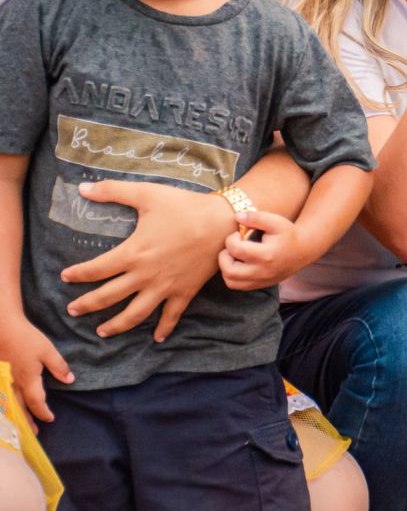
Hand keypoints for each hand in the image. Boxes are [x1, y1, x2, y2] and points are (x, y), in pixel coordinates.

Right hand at [0, 318, 71, 426]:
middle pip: (20, 409)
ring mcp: (2, 381)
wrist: (2, 328)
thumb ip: (59, 367)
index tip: (51, 418)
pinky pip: (2, 397)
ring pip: (9, 404)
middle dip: (27, 421)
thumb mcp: (47, 350)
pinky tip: (8, 409)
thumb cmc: (25, 338)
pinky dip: (6, 406)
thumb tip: (70, 380)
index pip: (36, 402)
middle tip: (34, 432)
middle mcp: (12, 384)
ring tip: (21, 426)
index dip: (43, 412)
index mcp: (27, 379)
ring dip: (16, 416)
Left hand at [61, 180, 234, 341]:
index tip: (65, 276)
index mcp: (133, 253)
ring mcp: (165, 287)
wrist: (222, 222)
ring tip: (101, 331)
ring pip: (134, 314)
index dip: (77, 274)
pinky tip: (157, 337)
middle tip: (72, 310)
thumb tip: (83, 187)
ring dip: (115, 325)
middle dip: (87, 305)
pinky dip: (164, 328)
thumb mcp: (147, 194)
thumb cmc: (184, 206)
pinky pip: (172, 315)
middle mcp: (145, 275)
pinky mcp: (185, 291)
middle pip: (108, 297)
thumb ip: (113, 191)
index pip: (95, 270)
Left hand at [218, 210, 309, 290]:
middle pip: (230, 271)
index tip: (238, 234)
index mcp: (266, 255)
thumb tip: (237, 217)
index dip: (231, 239)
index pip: (236, 250)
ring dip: (226, 268)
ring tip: (234, 256)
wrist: (302, 251)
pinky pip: (238, 286)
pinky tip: (239, 263)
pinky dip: (232, 276)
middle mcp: (262, 272)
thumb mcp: (276, 221)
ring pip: (231, 281)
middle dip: (224, 256)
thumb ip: (256, 217)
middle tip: (232, 247)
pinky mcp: (260, 285)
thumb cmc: (288, 234)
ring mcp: (261, 281)